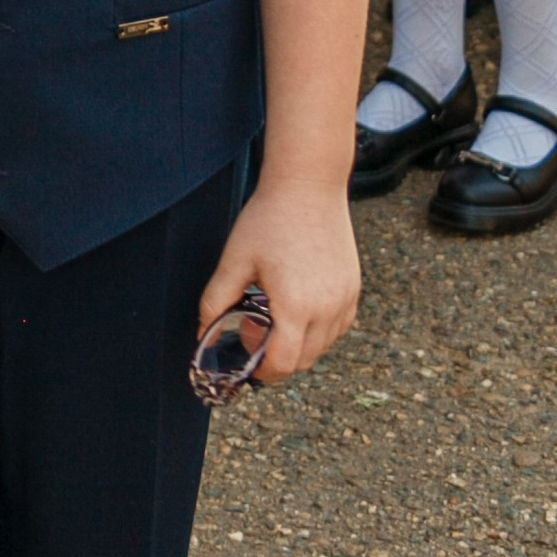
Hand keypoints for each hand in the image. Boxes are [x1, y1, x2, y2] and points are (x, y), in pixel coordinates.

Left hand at [198, 177, 358, 384]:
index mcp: (295, 307)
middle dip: (278, 359)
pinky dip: (319, 330)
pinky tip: (298, 307)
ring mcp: (344, 300)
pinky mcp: (354, 289)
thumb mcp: (235, 260)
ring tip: (276, 312)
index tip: (248, 357)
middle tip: (255, 328)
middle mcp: (327, 309)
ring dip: (299, 344)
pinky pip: (338, 327)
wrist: (308, 186)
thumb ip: (216, 300)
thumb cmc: (269, 218)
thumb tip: (202, 331)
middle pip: (304, 361)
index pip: (282, 364)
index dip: (262, 371)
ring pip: (323, 346)